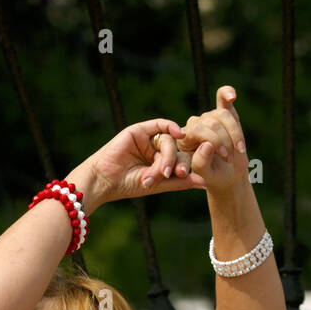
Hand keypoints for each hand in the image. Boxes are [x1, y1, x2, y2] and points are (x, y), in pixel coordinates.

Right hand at [82, 117, 206, 204]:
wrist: (106, 180)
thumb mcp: (158, 185)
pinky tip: (178, 134)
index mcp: (159, 163)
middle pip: (175, 151)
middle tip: (168, 175)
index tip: (186, 176)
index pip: (179, 161)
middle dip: (173, 163)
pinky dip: (171, 127)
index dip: (185, 167)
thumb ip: (180, 182)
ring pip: (168, 141)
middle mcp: (154, 150)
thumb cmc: (128, 185)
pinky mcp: (139, 130)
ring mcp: (147, 139)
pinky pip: (160, 124)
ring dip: (166, 157)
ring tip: (158, 172)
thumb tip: (204, 183)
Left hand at [175, 86, 246, 194]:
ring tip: (238, 150)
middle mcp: (194, 125)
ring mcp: (209, 118)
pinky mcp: (223, 113)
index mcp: (184, 139)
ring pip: (222, 115)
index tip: (224, 156)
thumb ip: (201, 162)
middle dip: (224, 140)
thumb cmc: (214, 177)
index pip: (196, 129)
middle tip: (229, 158)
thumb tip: (206, 144)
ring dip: (234, 133)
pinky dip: (227, 93)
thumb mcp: (206, 176)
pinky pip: (222, 96)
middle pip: (211, 122)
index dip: (213, 140)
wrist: (228, 176)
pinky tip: (232, 96)